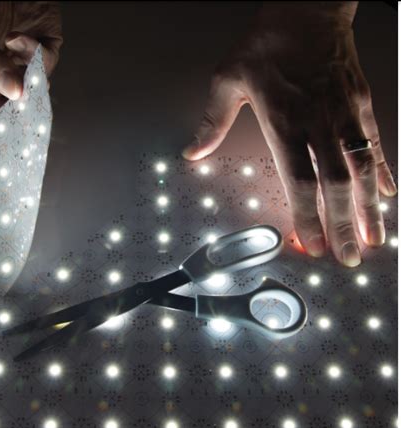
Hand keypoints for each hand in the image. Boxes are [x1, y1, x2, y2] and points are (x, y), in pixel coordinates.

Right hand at [0, 1, 62, 129]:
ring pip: (37, 97)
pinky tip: (20, 36)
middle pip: (13, 120)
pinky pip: (48, 67)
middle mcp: (1, 85)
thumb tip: (15, 92)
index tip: (0, 153)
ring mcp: (25, 73)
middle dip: (19, 120)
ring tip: (13, 61)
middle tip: (20, 117)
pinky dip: (37, 52)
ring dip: (31, 84)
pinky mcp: (46, 56)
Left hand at [182, 2, 396, 266]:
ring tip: (374, 238)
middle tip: (347, 256)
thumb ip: (212, 121)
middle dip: (343, 225)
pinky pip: (375, 145)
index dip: (307, 217)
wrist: (308, 8)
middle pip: (335, 184)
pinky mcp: (362, 105)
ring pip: (362, 170)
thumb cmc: (268, 43)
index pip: (298, 181)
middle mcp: (319, 123)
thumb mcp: (228, 79)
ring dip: (369, 208)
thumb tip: (193, 152)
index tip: (311, 244)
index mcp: (285, 122)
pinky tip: (388, 195)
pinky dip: (383, 172)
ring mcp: (346, 114)